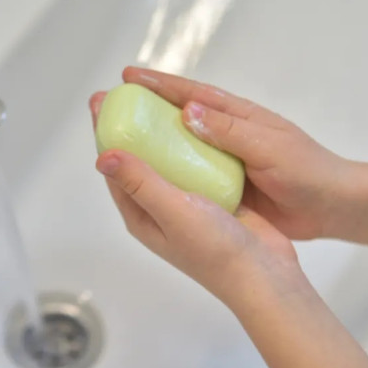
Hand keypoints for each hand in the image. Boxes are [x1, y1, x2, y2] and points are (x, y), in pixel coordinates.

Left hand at [90, 92, 297, 305]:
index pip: (115, 168)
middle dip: (130, 127)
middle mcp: (158, 209)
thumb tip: (102, 156)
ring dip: (160, 132)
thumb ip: (140, 182)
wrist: (266, 276)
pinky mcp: (213, 200)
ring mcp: (186, 205)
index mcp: (141, 216)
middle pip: (138, 160)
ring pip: (167, 160)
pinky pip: (195, 164)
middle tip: (125, 92)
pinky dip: (190, 143)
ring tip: (157, 98)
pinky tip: (193, 119)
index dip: (106, 133)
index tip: (101, 100)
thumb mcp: (173, 211)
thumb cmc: (215, 249)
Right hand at [122, 66, 348, 239]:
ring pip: (178, 148)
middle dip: (144, 110)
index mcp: (235, 115)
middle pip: (176, 116)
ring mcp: (221, 160)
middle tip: (109, 108)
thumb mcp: (268, 146)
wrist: (330, 206)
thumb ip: (229, 131)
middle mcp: (223, 133)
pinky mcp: (222, 186)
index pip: (190, 93)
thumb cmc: (305, 169)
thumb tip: (186, 111)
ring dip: (150, 144)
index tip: (126, 76)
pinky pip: (188, 176)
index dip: (157, 84)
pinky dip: (167, 174)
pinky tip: (146, 179)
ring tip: (117, 144)